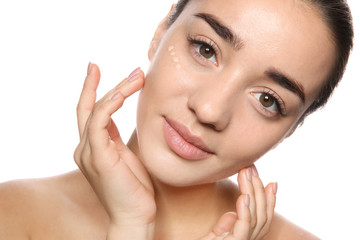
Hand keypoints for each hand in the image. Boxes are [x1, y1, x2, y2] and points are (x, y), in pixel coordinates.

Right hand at [73, 63, 155, 236]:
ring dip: (117, 89)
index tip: (97, 68)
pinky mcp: (98, 156)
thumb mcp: (128, 156)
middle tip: (134, 70)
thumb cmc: (135, 187)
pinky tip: (125, 92)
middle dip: (105, 83)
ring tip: (138, 76)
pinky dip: (110, 104)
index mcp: (94, 147)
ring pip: (96, 110)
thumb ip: (120, 138)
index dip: (93, 89)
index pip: (91, 112)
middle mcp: (86, 147)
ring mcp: (89, 152)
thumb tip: (129, 118)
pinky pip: (99, 122)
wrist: (135, 215)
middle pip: (89, 106)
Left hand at [201, 166, 276, 239]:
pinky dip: (246, 210)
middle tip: (252, 169)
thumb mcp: (213, 238)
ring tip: (246, 173)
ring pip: (256, 217)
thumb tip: (231, 213)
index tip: (271, 183)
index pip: (262, 219)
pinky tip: (244, 195)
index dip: (269, 201)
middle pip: (262, 215)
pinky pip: (244, 226)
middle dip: (259, 189)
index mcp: (245, 238)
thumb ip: (223, 227)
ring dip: (252, 192)